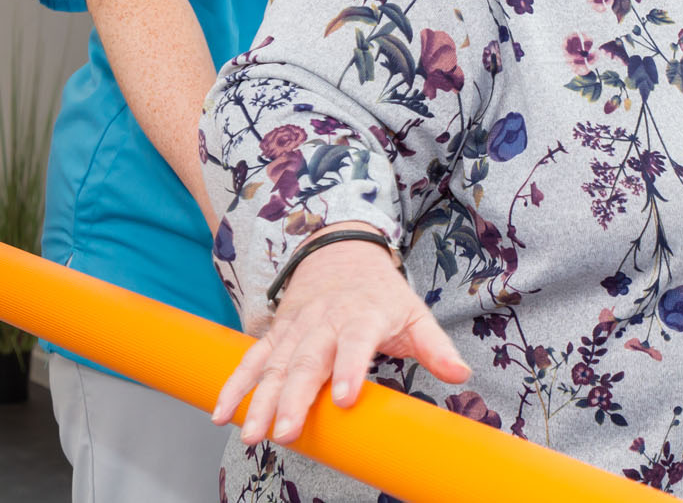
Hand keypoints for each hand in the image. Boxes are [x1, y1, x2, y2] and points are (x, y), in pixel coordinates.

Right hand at [211, 237, 469, 444]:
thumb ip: (435, 347)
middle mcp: (325, 322)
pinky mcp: (276, 334)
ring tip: (249, 433)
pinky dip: (235, 385)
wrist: (341, 250)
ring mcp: (296, 328)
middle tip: (285, 433)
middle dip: (294, 398)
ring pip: (275, 364)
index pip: (357, 343)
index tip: (344, 398)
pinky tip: (221, 413)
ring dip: (258, 399)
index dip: (351, 369)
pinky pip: (251, 360)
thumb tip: (461, 373)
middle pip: (308, 361)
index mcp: (363, 316)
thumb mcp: (414, 312)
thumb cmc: (382, 292)